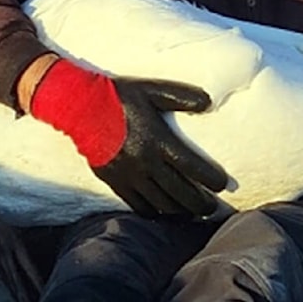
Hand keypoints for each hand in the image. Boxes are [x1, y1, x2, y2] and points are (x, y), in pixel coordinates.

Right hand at [30, 59, 227, 217]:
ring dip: (180, 211)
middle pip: (180, 192)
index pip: (192, 167)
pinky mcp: (115, 182)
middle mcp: (145, 162)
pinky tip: (164, 212)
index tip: (223, 184)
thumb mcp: (152, 90)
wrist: (80, 107)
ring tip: (192, 212)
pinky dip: (155, 213)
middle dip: (200, 204)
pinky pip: (138, 206)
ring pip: (161, 203)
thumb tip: (208, 102)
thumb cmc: (119, 97)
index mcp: (158, 140)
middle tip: (213, 208)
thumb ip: (181, 96)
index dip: (210, 179)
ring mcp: (129, 175)